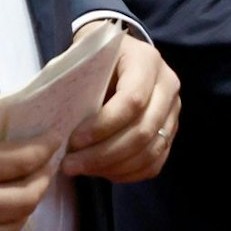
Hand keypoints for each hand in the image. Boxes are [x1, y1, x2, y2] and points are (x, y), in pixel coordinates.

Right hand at [0, 106, 54, 230]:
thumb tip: (2, 138)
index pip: (18, 160)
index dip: (43, 150)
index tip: (52, 142)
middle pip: (23, 197)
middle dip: (41, 180)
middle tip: (44, 169)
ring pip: (9, 229)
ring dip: (26, 210)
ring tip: (26, 194)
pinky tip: (4, 226)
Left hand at [62, 30, 179, 181]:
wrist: (119, 57)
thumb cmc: (96, 59)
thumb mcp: (85, 59)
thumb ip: (77, 84)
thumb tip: (57, 124)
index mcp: (146, 60)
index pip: (132, 100)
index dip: (103, 125)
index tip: (74, 140)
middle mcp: (167, 85)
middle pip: (143, 130)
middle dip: (104, 153)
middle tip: (71, 164)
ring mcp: (173, 111)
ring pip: (150, 151)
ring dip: (113, 167)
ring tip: (82, 169)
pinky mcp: (169, 132)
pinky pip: (154, 163)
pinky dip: (127, 173)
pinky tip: (102, 171)